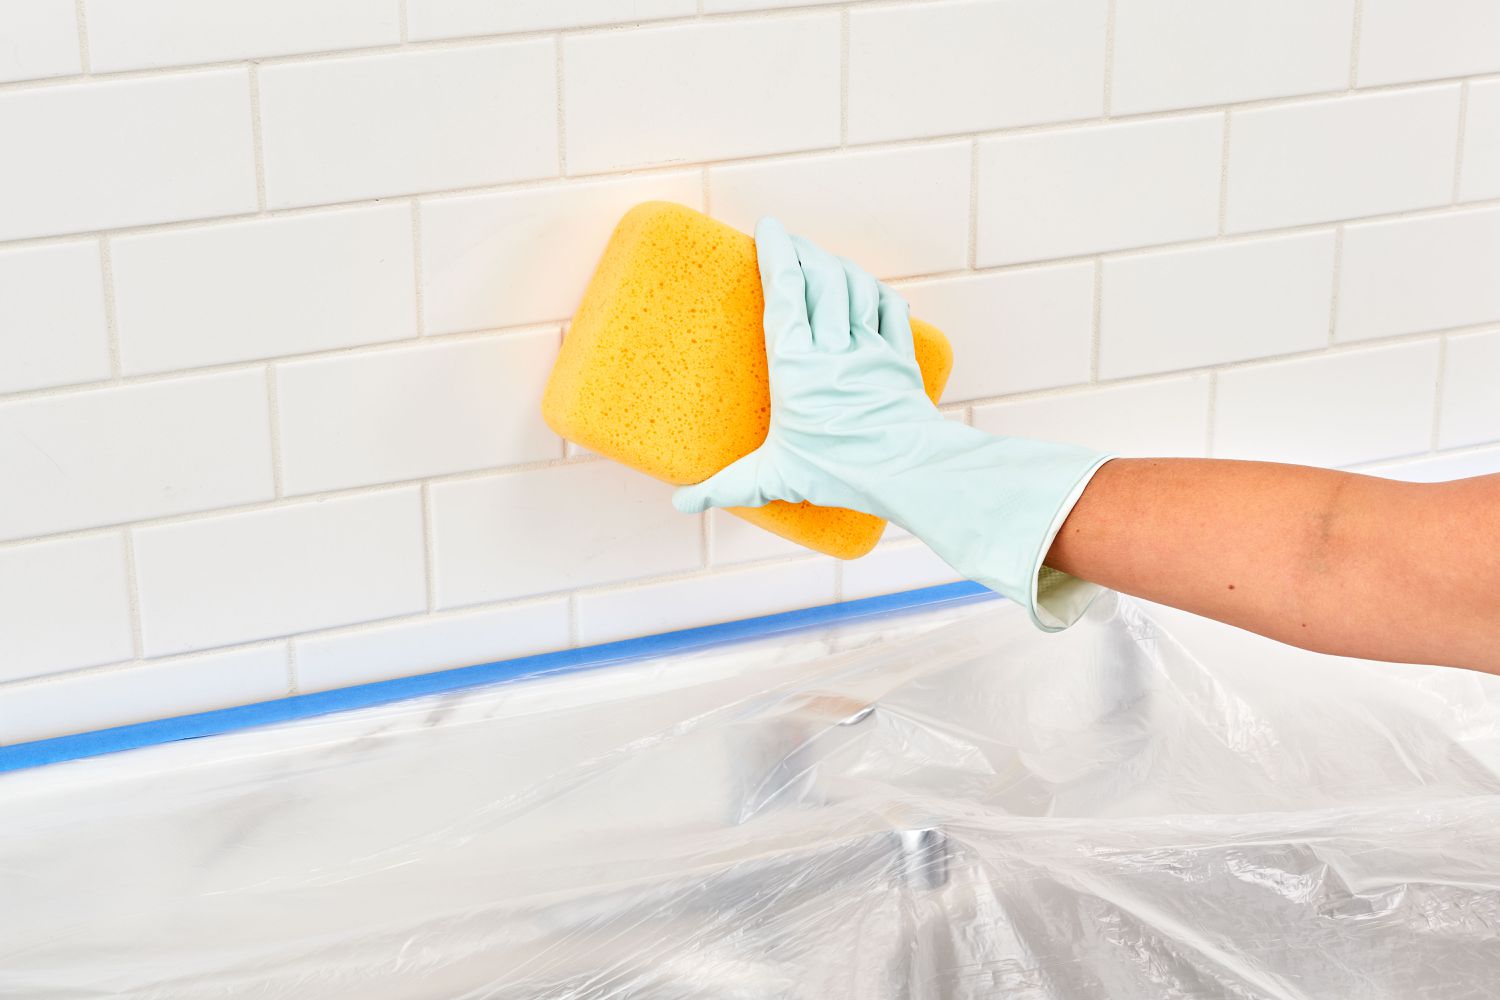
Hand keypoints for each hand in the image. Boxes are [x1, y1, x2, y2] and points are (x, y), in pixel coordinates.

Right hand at [675, 217, 1114, 631]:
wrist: (907, 472)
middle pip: (821, 277)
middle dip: (804, 250)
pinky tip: (867, 288)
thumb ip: (726, 486)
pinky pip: (890, 309)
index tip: (769, 228)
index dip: (777, 252)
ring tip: (821, 259)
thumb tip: (682, 504)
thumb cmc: (839, 472)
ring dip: (837, 265)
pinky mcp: (899, 358)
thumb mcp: (774, 478)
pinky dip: (876, 291)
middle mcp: (834, 347)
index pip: (786, 290)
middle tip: (789, 241)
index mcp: (797, 365)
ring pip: (856, 286)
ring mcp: (871, 348)